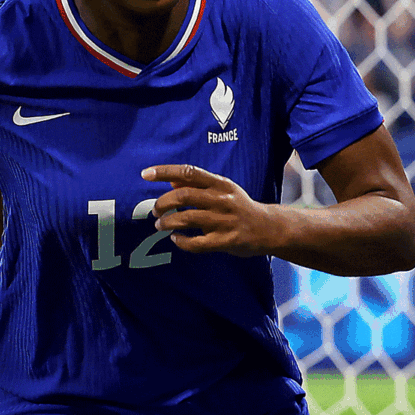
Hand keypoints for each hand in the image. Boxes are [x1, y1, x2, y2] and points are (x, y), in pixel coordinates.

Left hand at [143, 164, 282, 256]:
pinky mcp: (226, 241)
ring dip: (167, 222)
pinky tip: (176, 239)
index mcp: (220, 184)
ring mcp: (224, 221)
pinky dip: (181, 241)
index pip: (189, 172)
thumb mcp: (222, 190)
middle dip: (163, 203)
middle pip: (183, 196)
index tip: (145, 174)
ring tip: (160, 225)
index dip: (165, 172)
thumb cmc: (239, 207)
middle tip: (155, 210)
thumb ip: (197, 185)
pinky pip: (197, 243)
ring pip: (187, 218)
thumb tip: (170, 180)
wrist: (270, 229)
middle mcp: (222, 200)